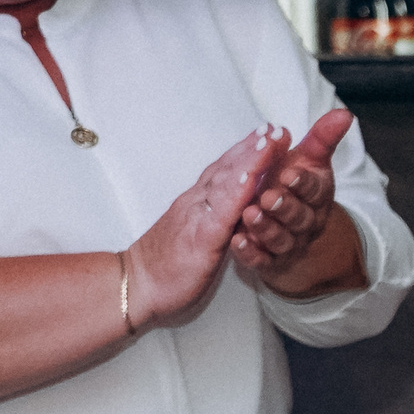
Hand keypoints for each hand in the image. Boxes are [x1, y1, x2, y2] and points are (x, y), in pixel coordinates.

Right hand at [121, 126, 281, 331]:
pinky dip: (237, 191)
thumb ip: (214, 220)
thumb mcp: (198, 237)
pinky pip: (222, 211)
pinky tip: (253, 177)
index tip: (267, 133)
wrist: (137, 286)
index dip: (246, 151)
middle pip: (228, 168)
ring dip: (249, 159)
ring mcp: (198, 217)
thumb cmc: (168, 266)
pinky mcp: (201, 237)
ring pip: (226, 182)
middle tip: (276, 127)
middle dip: (253, 146)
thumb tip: (235, 211)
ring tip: (270, 140)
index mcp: (199, 204)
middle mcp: (198, 203)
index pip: (225, 171)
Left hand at [231, 111, 368, 295]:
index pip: (314, 190)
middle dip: (284, 207)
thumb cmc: (294, 186)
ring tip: (249, 214)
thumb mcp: (310, 160)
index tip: (290, 173)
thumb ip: (323, 138)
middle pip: (299, 218)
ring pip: (281, 240)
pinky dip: (251, 253)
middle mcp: (305, 222)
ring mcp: (287, 243)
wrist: (291, 227)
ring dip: (266, 229)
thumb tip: (346, 113)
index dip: (303, 183)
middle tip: (268, 196)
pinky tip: (237, 241)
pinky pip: (261, 260)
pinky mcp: (269, 260)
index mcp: (315, 197)